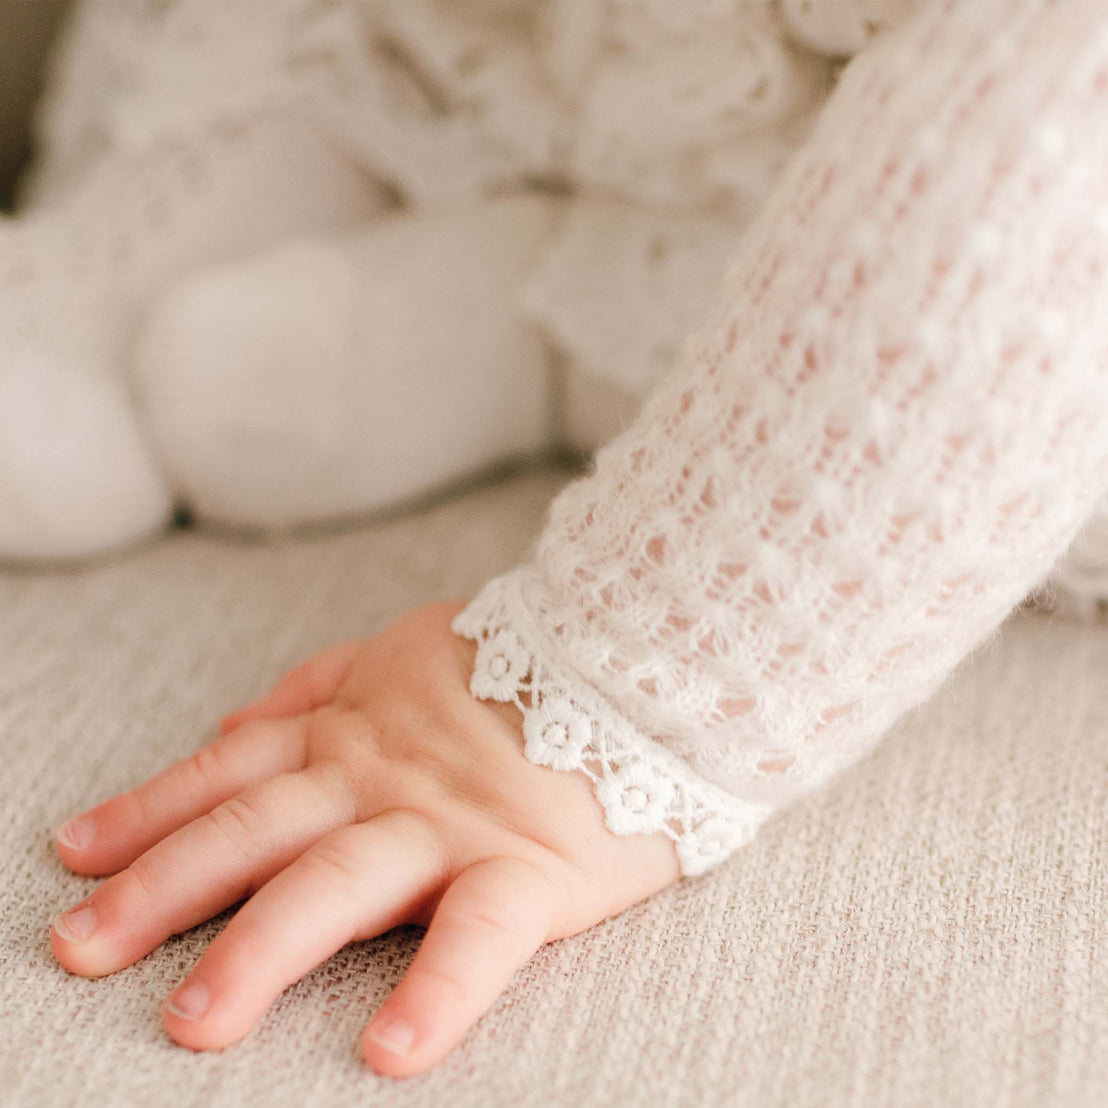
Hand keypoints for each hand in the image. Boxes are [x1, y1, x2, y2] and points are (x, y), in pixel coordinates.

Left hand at [50, 602, 679, 1076]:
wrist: (637, 654)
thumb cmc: (522, 659)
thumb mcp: (402, 650)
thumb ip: (317, 685)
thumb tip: (234, 725)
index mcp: (353, 727)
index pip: (232, 769)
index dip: (150, 809)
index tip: (76, 855)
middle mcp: (384, 776)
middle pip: (258, 829)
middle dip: (163, 887)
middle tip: (80, 950)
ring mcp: (452, 822)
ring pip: (342, 881)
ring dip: (264, 947)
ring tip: (194, 1022)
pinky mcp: (531, 867)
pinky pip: (481, 934)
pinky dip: (439, 990)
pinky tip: (391, 1054)